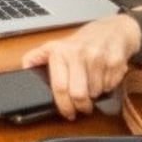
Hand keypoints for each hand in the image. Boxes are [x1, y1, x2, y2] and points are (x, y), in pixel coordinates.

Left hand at [21, 13, 141, 119]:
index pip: (59, 86)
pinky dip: (106, 87)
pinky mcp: (116, 62)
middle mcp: (79, 54)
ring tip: (92, 85)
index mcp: (61, 52)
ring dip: (94, 94)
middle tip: (82, 107)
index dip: (63, 105)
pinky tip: (103, 77)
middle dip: (81, 106)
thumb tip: (25, 67)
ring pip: (96, 93)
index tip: (67, 112)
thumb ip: (38, 57)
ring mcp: (98, 58)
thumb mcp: (57, 45)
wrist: (113, 29)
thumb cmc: (83, 41)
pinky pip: (110, 86)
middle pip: (79, 94)